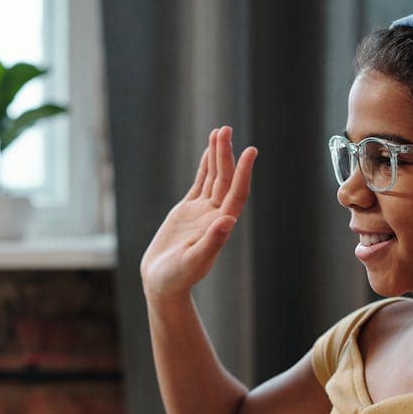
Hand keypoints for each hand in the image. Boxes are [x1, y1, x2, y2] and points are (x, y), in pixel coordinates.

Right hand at [140, 126, 256, 300]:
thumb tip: (228, 221)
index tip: (250, 151)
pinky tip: (208, 152)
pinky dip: (205, 167)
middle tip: (226, 129)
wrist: (162, 284)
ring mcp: (202, 212)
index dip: (243, 172)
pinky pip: (200, 184)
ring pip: (213, 178)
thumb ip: (212, 242)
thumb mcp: (193, 261)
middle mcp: (215, 216)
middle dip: (226, 154)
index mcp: (220, 226)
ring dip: (217, 155)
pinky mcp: (187, 212)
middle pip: (225, 180)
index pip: (236, 194)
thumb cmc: (177, 278)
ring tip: (220, 131)